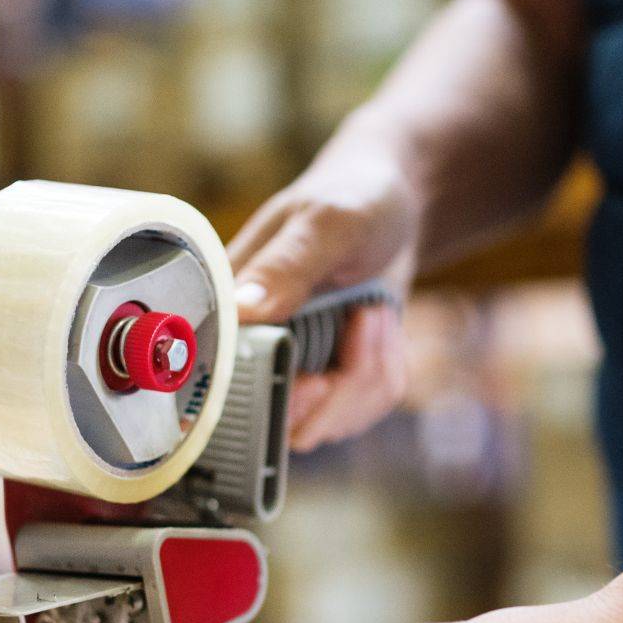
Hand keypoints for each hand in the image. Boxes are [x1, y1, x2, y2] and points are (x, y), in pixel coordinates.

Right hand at [230, 141, 421, 450]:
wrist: (396, 204)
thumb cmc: (354, 198)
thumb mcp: (325, 223)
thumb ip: (285, 266)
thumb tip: (242, 311)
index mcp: (228, 310)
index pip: (226, 391)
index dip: (271, 401)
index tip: (317, 378)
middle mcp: (251, 349)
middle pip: (283, 425)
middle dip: (340, 389)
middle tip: (362, 322)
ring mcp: (292, 370)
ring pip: (328, 425)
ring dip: (369, 372)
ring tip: (372, 312)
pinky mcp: (331, 382)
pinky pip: (360, 412)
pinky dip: (384, 372)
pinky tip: (381, 327)